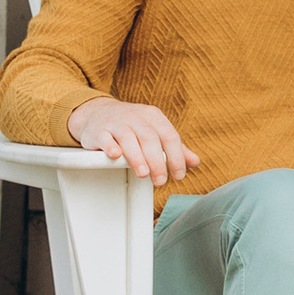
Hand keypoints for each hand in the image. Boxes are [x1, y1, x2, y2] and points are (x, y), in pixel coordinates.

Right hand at [70, 95, 197, 186]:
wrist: (97, 113)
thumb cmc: (132, 126)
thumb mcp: (155, 131)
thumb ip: (174, 148)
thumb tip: (195, 162)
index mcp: (153, 117)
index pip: (169, 136)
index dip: (176, 156)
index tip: (178, 175)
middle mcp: (136, 117)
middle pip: (150, 138)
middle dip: (157, 161)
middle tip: (160, 181)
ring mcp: (116, 122)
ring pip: (128, 138)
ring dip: (136, 157)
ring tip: (143, 174)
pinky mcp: (99, 130)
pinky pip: (105, 137)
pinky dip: (110, 146)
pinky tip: (116, 156)